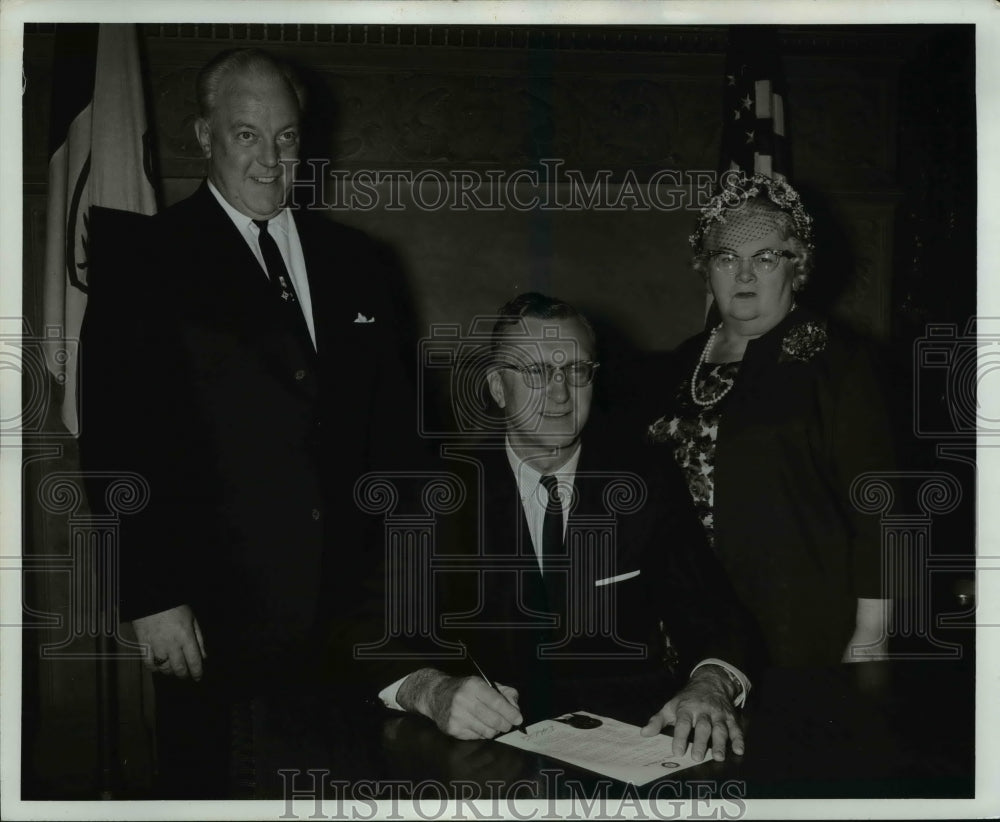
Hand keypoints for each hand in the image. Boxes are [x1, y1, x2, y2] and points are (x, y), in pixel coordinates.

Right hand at [133, 604, 206, 679]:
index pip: (194, 660)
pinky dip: (155, 668)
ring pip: (164, 668)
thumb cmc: (175, 607)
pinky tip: (159, 666)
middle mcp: (172, 644)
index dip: (197, 672)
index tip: (198, 678)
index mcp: (186, 636)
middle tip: (185, 675)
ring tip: (173, 669)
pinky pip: (149, 664)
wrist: (152, 599)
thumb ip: (199, 639)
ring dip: (170, 671)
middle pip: (179, 668)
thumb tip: (204, 656)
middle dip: (183, 674)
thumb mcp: (192, 619)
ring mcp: (157, 646)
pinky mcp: (144, 645)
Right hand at [396, 668, 522, 739]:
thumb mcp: (483, 683)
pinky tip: (478, 725)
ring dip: (494, 730)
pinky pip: (476, 737)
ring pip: (487, 732)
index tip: (518, 719)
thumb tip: (516, 708)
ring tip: (492, 724)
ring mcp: (457, 716)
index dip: (510, 713)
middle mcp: (464, 700)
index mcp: (474, 685)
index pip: (497, 702)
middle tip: (508, 725)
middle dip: (505, 725)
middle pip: (493, 720)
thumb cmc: (464, 689)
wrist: (435, 694)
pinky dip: (482, 733)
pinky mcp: (452, 729)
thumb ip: (503, 692)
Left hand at [640, 666, 743, 761]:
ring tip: (718, 757)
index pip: (682, 723)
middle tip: (697, 757)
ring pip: (720, 728)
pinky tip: (739, 750)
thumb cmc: (687, 699)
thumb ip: (657, 721)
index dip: (680, 737)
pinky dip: (738, 739)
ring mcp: (718, 714)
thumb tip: (644, 733)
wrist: (709, 682)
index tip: (677, 751)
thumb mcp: (670, 706)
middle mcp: (703, 711)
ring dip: (720, 743)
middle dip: (700, 742)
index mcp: (686, 709)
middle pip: (702, 727)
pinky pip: (736, 728)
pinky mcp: (730, 717)